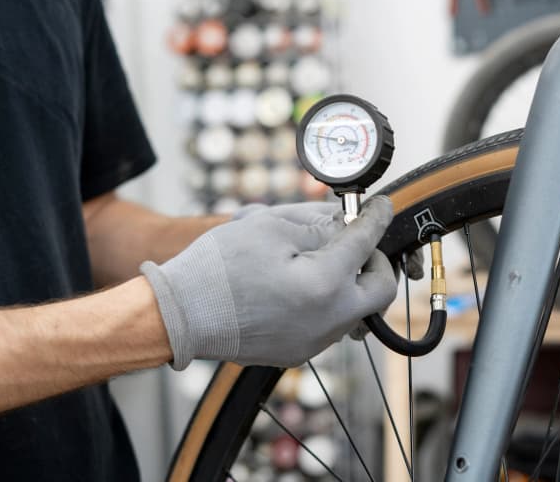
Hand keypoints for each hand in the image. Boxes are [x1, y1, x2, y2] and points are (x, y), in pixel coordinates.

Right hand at [141, 197, 396, 368]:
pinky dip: (327, 301)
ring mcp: (315, 341)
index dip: (377, 219)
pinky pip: (330, 324)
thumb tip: (344, 222)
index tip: (381, 207)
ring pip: (356, 309)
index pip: (366, 243)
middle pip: (380, 291)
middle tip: (357, 243)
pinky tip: (300, 284)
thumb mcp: (270, 227)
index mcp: (325, 283)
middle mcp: (329, 319)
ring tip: (320, 260)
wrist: (178, 315)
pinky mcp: (299, 352)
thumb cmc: (218, 267)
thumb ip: (317, 223)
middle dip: (375, 262)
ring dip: (349, 282)